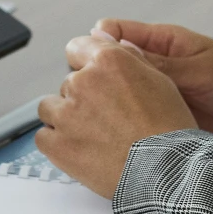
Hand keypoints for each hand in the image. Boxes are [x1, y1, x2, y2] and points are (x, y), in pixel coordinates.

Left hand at [35, 37, 196, 196]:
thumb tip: (109, 41)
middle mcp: (82, 82)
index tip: (92, 79)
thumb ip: (128, 58)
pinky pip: (43, 136)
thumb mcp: (159, 80)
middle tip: (106, 119)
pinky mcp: (56, 144)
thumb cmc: (168, 130)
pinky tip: (80, 150)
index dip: (85, 64)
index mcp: (108, 61)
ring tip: (91, 136)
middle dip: (82, 98)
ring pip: (50, 107)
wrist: (165, 172)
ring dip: (64, 118)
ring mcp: (66, 114)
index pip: (77, 48)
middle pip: (68, 83)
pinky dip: (56, 143)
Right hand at [85, 20, 212, 144]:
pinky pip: (134, 122)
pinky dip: (123, 130)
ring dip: (107, 109)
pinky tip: (116, 140)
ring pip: (116, 98)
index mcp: (160, 43)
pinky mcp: (163, 120)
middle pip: (106, 68)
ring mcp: (156, 95)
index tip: (81, 64)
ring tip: (97, 124)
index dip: (91, 46)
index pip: (110, 34)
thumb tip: (111, 48)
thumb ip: (156, 64)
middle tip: (84, 99)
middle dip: (93, 81)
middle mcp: (153, 67)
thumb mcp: (198, 71)